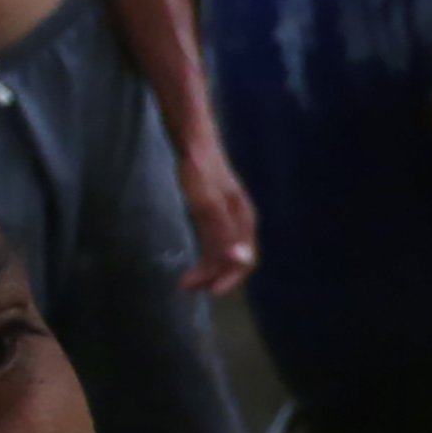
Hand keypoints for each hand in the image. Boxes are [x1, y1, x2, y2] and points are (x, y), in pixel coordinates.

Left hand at [177, 131, 259, 295]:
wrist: (194, 141)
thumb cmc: (200, 172)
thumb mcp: (208, 204)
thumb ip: (223, 233)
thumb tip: (240, 261)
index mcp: (243, 220)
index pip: (243, 260)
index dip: (227, 278)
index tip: (207, 291)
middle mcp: (241, 220)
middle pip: (235, 258)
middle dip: (215, 276)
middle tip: (188, 287)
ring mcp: (230, 214)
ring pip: (225, 250)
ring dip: (208, 267)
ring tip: (188, 278)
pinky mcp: (217, 208)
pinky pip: (217, 240)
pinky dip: (207, 253)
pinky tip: (195, 255)